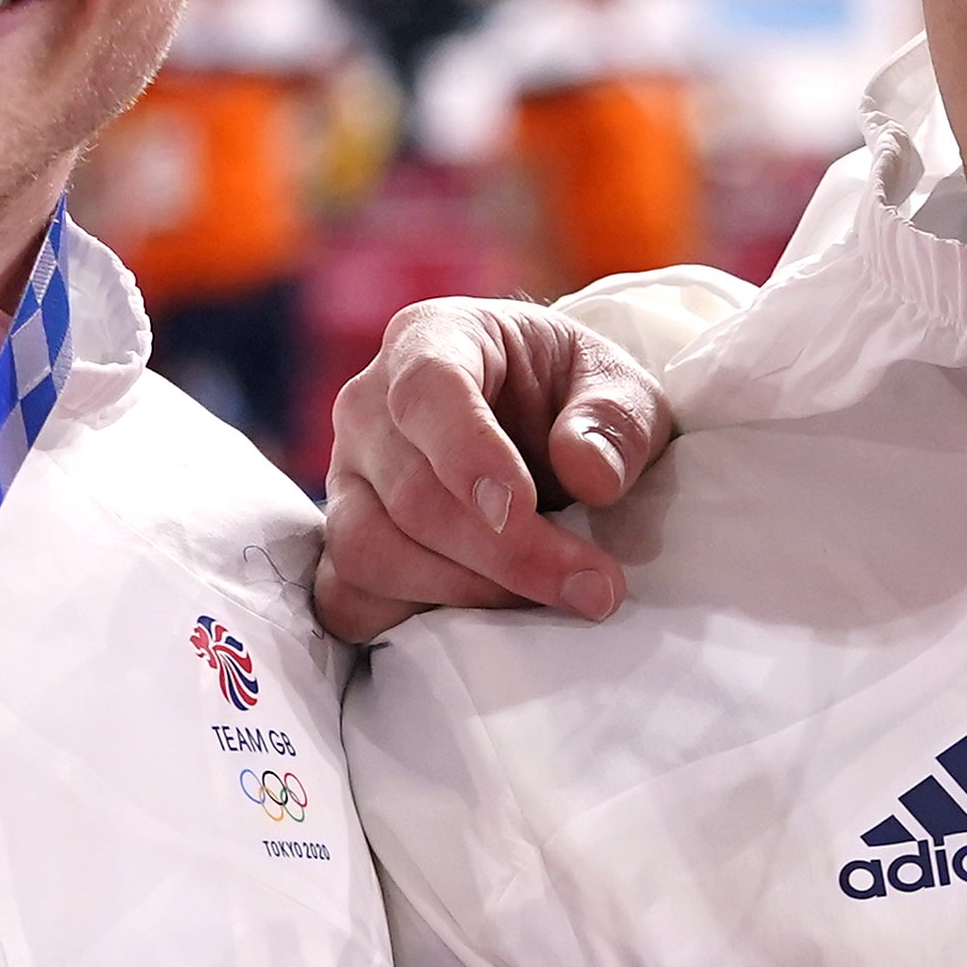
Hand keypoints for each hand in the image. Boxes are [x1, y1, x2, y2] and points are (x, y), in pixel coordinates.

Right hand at [317, 297, 669, 641]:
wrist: (541, 425)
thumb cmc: (574, 398)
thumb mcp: (621, 391)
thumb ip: (614, 423)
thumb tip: (590, 476)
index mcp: (434, 339)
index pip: (427, 392)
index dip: (468, 456)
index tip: (520, 510)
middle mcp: (369, 406)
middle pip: (411, 494)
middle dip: (505, 553)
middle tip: (594, 588)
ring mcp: (348, 479)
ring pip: (370, 551)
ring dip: (463, 593)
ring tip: (547, 603)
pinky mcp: (346, 543)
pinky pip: (347, 598)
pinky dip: (408, 622)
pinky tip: (483, 627)